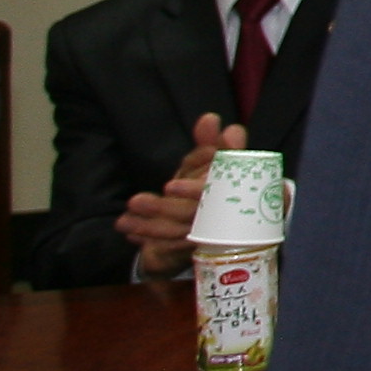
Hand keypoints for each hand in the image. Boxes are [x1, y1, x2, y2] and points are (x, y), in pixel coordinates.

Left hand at [126, 111, 236, 278]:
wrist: (214, 221)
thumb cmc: (215, 183)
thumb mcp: (209, 161)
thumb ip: (211, 141)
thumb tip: (209, 118)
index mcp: (246, 190)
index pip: (223, 194)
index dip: (195, 191)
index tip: (169, 186)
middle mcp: (237, 217)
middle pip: (199, 216)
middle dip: (164, 209)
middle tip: (134, 202)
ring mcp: (220, 238)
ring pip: (185, 234)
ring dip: (151, 227)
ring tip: (125, 220)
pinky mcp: (200, 252)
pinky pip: (176, 249)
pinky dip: (151, 240)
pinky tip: (132, 231)